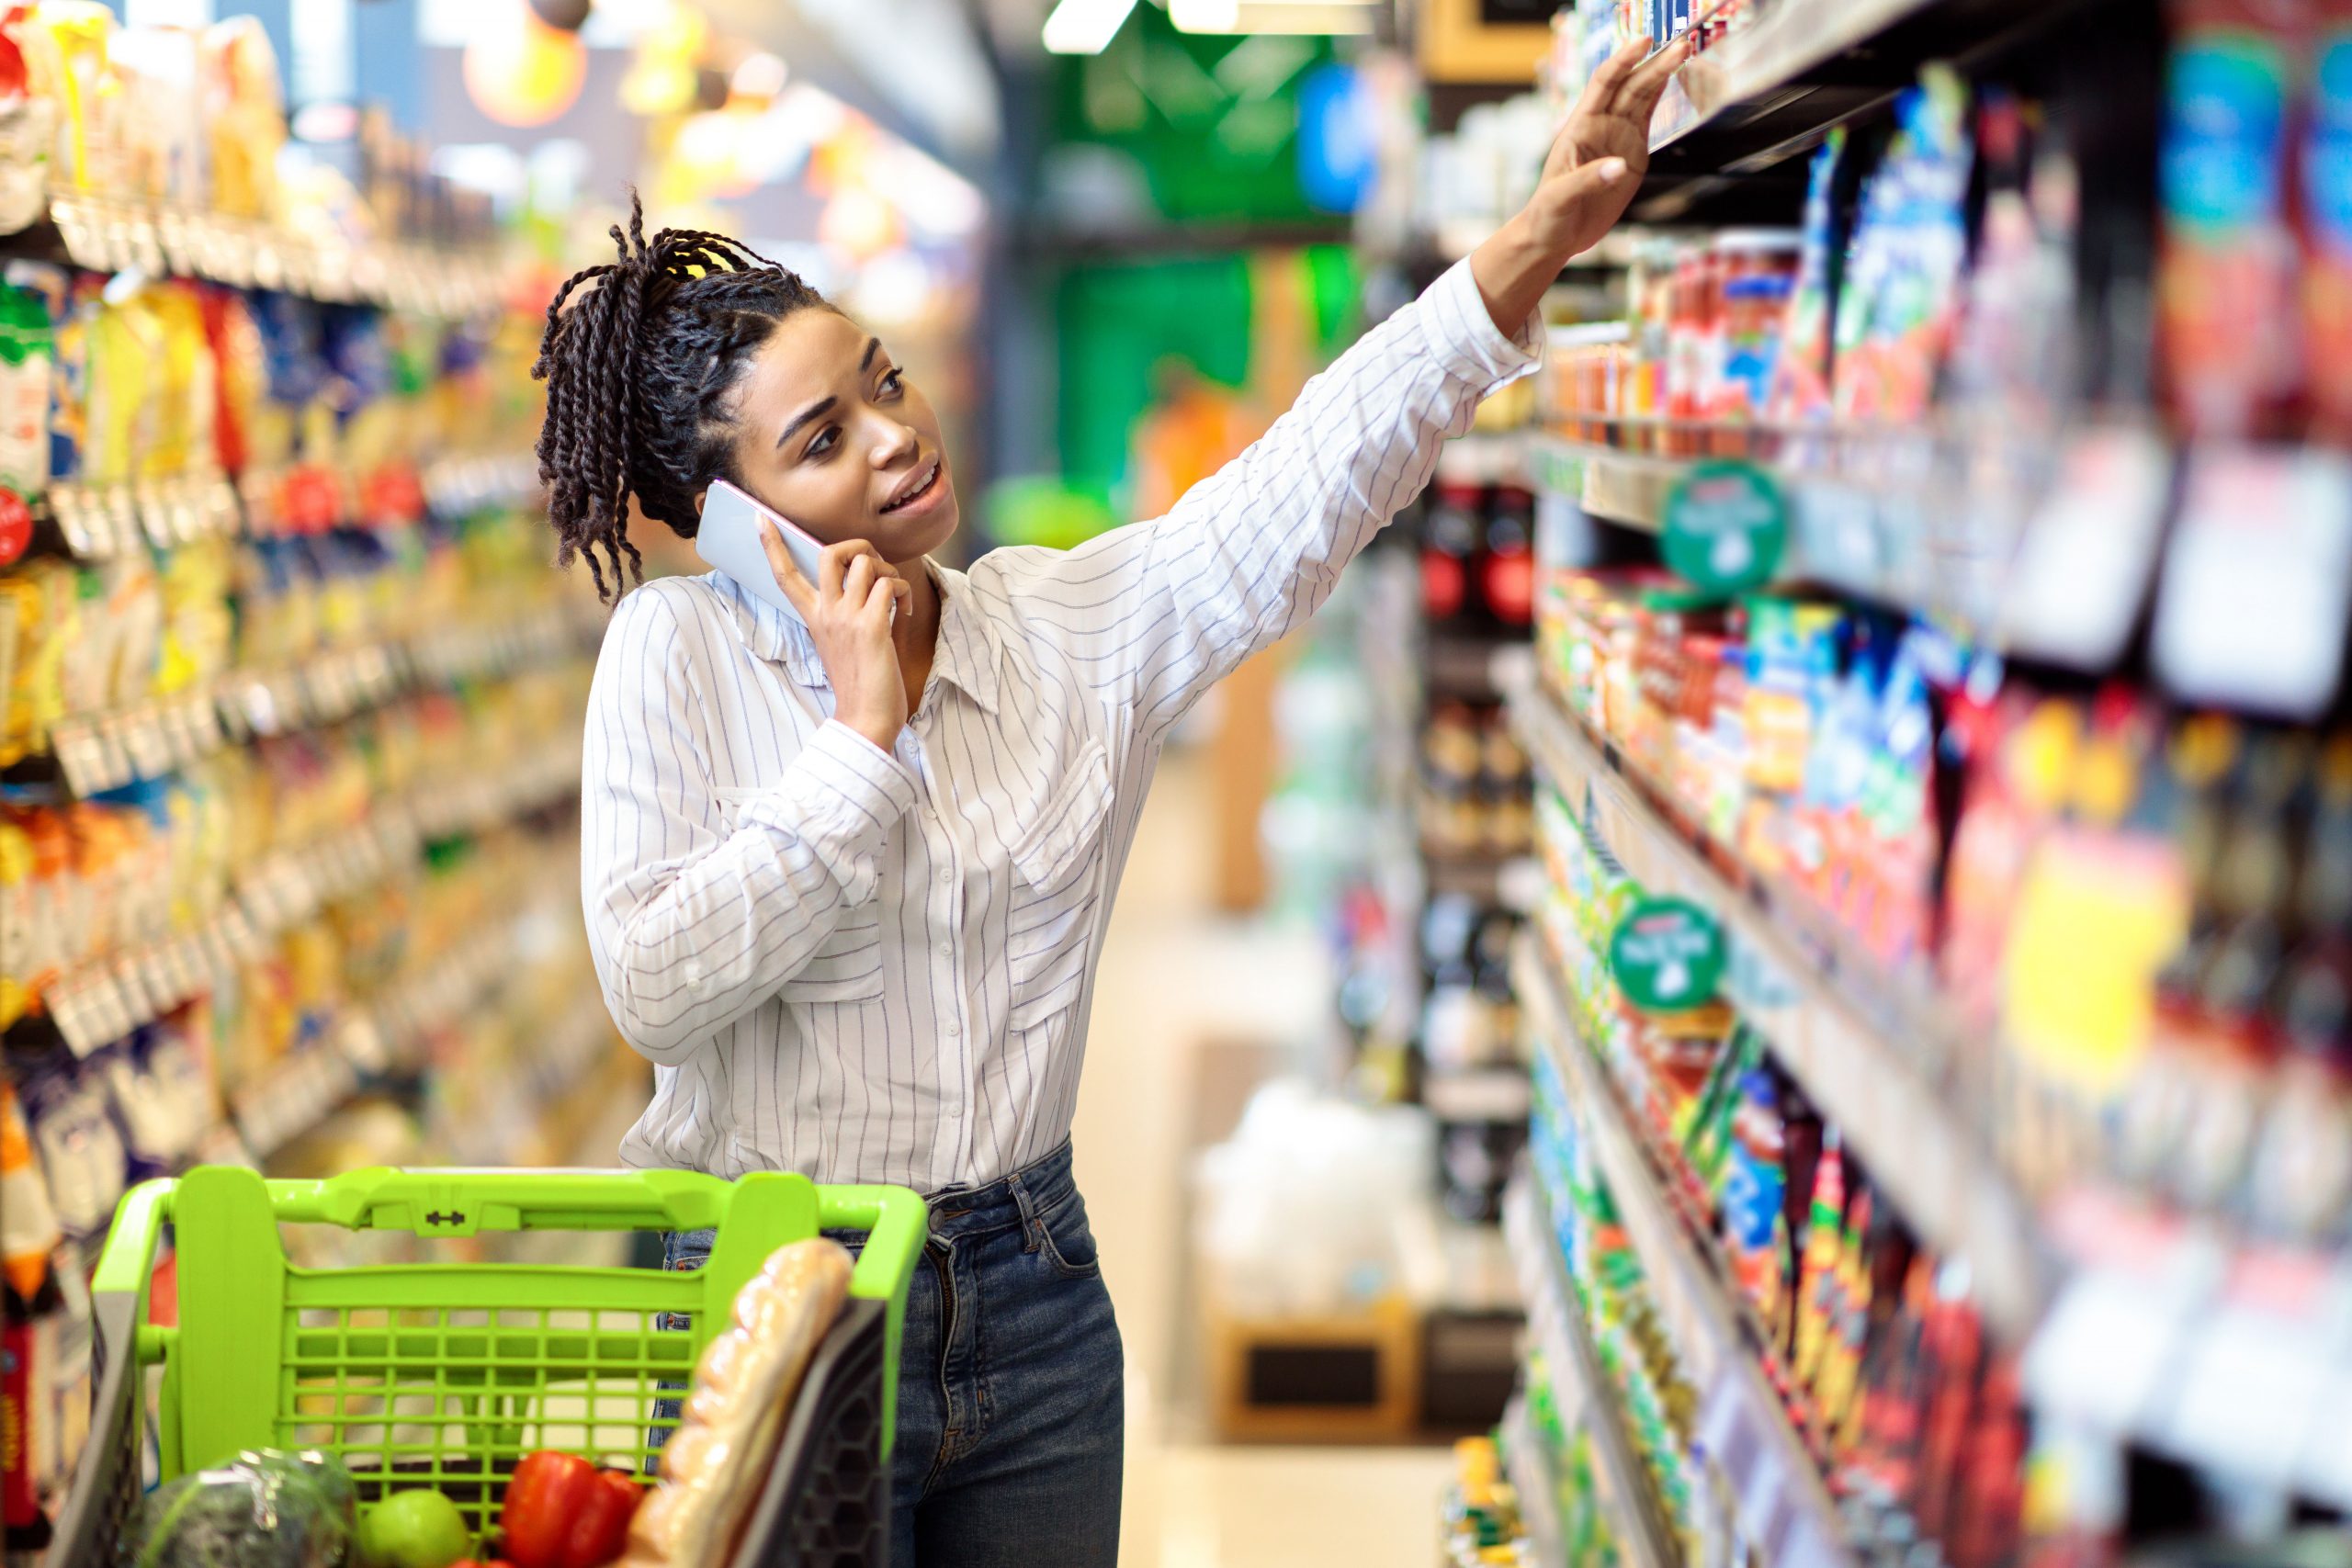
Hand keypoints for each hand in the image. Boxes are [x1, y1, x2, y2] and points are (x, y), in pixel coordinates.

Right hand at [767, 530, 914, 752]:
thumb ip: (844, 612)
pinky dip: (904, 593)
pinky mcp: (871, 627)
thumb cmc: (859, 683)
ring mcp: (846, 619)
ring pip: (866, 562)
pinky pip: (890, 586)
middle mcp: (826, 614)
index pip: (785, 575)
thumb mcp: (839, 642)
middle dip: (857, 545)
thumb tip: (866, 582)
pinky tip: (906, 613)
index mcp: (813, 618)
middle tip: (875, 567)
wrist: (866, 719)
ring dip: (889, 572)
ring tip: (895, 596)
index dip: (772, 544)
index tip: (761, 517)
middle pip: (829, 552)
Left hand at [1527, 34, 1690, 258]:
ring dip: (1662, 73)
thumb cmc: (1547, 215)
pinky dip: (1660, 95)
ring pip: (1642, 97)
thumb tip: (1618, 166)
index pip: (1604, 84)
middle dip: (1654, 64)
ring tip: (1684, 51)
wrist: (1555, 237)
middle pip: (1630, 86)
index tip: (1644, 43)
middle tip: (1681, 46)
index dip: (1623, 61)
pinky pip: (1647, 117)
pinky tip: (1672, 77)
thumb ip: (1588, 179)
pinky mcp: (1632, 154)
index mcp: (1579, 128)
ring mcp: (1617, 138)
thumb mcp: (1560, 197)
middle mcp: (1600, 127)